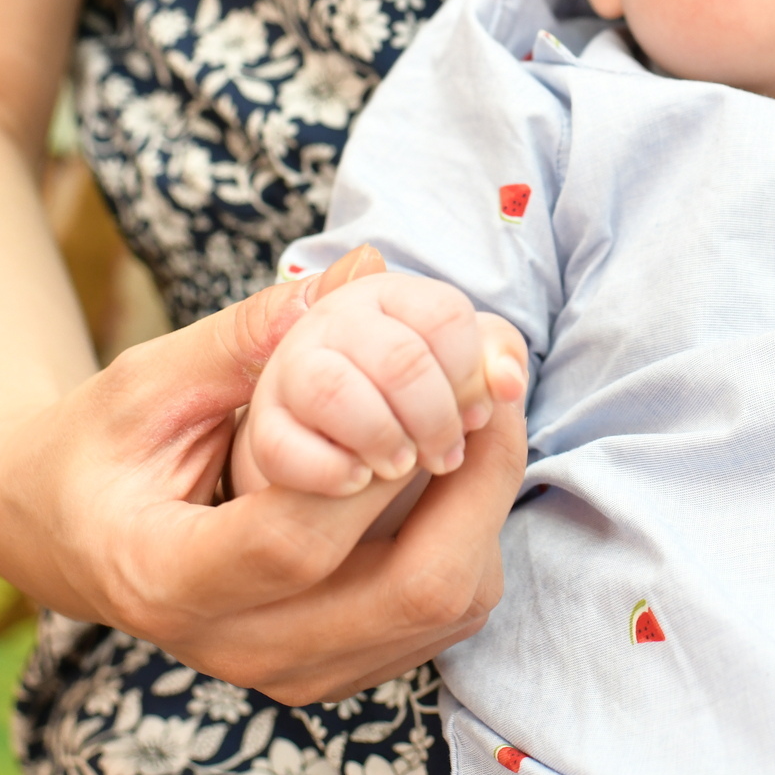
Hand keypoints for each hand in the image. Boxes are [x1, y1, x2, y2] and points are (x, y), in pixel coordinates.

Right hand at [0, 245, 527, 704]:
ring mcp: (292, 671)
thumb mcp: (146, 381)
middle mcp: (238, 646)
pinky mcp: (335, 671)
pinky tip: (458, 467)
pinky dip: (471, 539)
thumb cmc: (95, 447)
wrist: (60, 534)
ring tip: (483, 415)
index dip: (379, 461)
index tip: (426, 383)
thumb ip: (247, 336)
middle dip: (478, 481)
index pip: (297, 542)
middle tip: (494, 387)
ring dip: (486, 506)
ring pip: (445, 611)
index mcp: (167, 578)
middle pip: (410, 591)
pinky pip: (441, 620)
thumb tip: (358, 273)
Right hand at [232, 268, 527, 498]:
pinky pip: (283, 446)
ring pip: (335, 390)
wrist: (328, 432)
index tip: (477, 416)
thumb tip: (509, 382)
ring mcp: (290, 369)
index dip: (471, 373)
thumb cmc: (408, 395)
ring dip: (383, 438)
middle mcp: (334, 319)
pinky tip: (357, 480)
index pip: (445, 314)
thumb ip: (494, 358)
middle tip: (446, 456)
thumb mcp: (457, 364)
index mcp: (388, 294)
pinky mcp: (264, 426)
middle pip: (400, 358)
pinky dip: (329, 470)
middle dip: (437, 418)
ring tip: (402, 466)